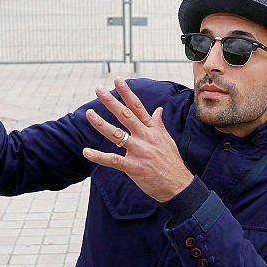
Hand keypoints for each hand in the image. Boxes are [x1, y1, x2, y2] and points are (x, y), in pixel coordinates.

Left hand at [82, 77, 193, 202]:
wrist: (179, 186)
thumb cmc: (172, 162)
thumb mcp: (167, 139)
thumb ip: (159, 124)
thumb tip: (158, 110)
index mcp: (153, 130)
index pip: (138, 107)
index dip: (127, 93)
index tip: (117, 80)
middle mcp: (146, 137)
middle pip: (126, 116)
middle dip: (111, 102)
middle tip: (99, 89)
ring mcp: (139, 152)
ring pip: (117, 135)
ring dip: (101, 124)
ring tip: (89, 113)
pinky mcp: (134, 168)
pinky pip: (113, 160)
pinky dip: (99, 156)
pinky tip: (86, 151)